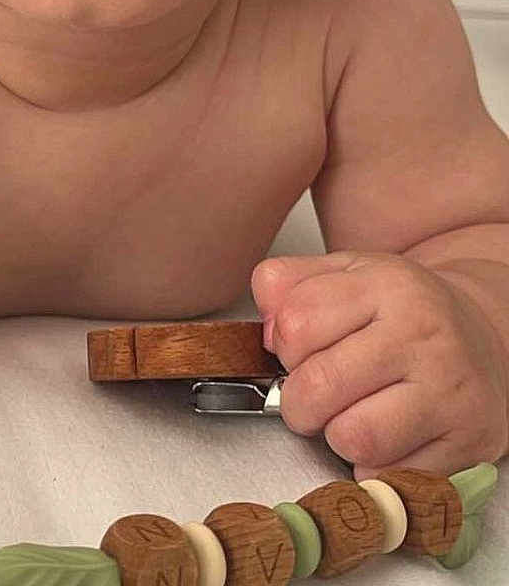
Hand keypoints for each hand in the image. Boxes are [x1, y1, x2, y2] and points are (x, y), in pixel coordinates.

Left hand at [251, 251, 508, 479]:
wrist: (485, 336)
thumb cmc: (401, 310)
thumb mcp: (343, 273)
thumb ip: (286, 284)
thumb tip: (265, 330)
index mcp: (385, 286)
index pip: (295, 323)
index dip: (282, 346)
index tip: (297, 352)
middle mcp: (422, 335)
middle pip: (318, 385)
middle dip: (298, 401)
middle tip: (311, 397)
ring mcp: (449, 391)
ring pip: (355, 437)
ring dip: (337, 436)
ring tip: (350, 417)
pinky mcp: (469, 442)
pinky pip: (392, 477)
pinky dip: (375, 468)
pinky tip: (384, 441)